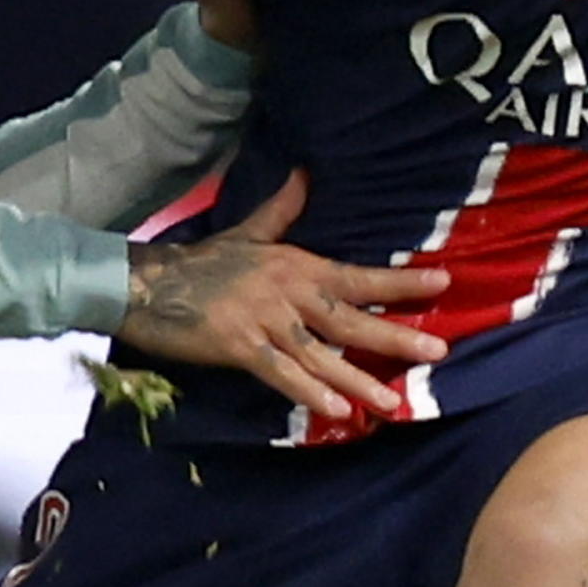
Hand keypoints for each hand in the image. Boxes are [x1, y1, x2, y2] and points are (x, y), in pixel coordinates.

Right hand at [115, 173, 447, 423]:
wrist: (146, 283)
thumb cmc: (199, 262)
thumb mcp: (246, 232)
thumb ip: (282, 211)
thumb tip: (304, 175)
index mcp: (295, 266)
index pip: (358, 276)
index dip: (400, 282)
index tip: (441, 285)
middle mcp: (288, 292)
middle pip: (350, 319)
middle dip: (395, 337)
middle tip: (437, 352)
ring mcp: (264, 321)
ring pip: (322, 355)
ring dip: (358, 380)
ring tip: (391, 403)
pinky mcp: (239, 346)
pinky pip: (281, 374)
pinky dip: (309, 392)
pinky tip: (337, 412)